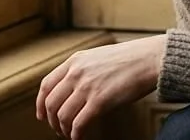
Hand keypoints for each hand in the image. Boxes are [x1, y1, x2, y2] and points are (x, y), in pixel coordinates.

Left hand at [36, 35, 166, 138]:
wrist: (149, 59)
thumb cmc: (130, 59)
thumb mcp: (98, 57)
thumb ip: (82, 70)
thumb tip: (73, 92)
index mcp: (74, 61)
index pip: (46, 85)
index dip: (40, 104)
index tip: (41, 115)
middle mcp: (76, 73)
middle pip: (51, 103)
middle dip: (52, 121)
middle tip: (58, 130)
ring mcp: (87, 87)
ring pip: (63, 116)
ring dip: (64, 130)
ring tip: (71, 135)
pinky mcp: (99, 101)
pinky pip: (79, 124)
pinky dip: (76, 135)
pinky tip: (79, 138)